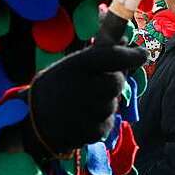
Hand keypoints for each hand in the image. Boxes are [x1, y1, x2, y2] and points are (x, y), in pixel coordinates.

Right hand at [25, 43, 145, 158]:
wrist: (33, 120)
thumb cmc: (57, 86)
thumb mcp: (72, 64)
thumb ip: (100, 53)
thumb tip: (126, 40)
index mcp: (76, 66)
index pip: (113, 56)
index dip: (132, 54)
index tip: (142, 53)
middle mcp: (82, 88)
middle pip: (117, 82)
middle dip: (115, 80)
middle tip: (104, 80)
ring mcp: (87, 113)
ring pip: (113, 104)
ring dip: (106, 101)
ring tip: (86, 101)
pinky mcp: (91, 133)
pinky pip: (108, 122)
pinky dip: (100, 119)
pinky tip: (84, 116)